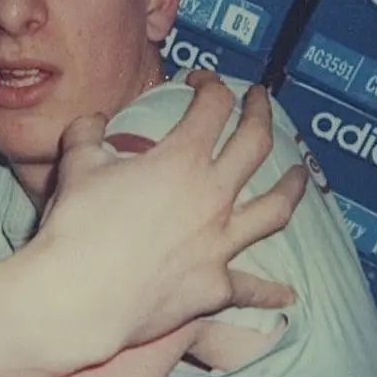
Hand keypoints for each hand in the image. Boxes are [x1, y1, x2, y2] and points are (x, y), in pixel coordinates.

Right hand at [27, 72, 306, 364]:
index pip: (212, 105)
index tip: (200, 80)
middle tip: (261, 100)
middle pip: (255, 143)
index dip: (210, 84)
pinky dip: (270, 291)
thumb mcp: (76, 164)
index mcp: (181, 158)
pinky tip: (288, 295)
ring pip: (274, 208)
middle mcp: (212, 195)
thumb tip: (95, 120)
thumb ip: (88, 133)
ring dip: (292, 186)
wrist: (79, 296)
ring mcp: (220, 242)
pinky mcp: (216, 286)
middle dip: (261, 113)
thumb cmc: (76, 226)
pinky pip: (251, 287)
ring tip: (301, 175)